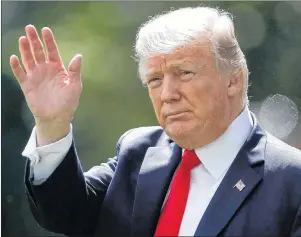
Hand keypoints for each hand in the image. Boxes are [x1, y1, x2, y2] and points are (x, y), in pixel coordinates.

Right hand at [10, 25, 82, 145]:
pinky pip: (20, 73)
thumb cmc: (68, 102)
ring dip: (25, 49)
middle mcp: (45, 69)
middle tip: (29, 27)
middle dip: (34, 40)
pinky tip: (14, 57)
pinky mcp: (27, 85)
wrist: (56, 117)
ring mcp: (35, 76)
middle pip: (38, 51)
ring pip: (28, 59)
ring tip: (22, 38)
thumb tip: (79, 56)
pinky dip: (16, 66)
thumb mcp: (75, 86)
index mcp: (58, 68)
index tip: (45, 30)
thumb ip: (75, 71)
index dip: (49, 41)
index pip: (52, 51)